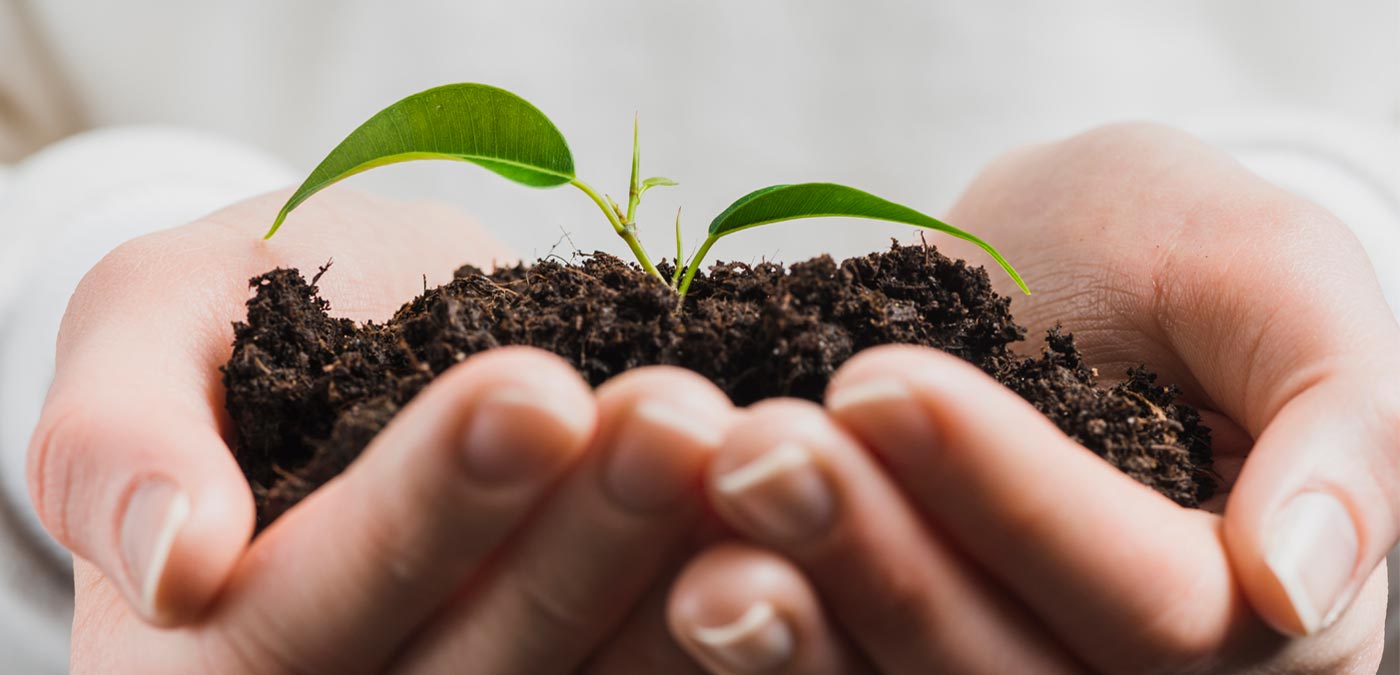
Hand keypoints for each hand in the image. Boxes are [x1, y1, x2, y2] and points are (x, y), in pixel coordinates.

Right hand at [29, 189, 732, 672]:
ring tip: (749, 453)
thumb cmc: (238, 319)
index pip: (310, 607)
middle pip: (474, 657)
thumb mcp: (142, 334)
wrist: (367, 322)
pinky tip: (793, 520)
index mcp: (207, 661)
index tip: (532, 393)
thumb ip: (116, 445)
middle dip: (582, 535)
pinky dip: (729, 603)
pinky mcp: (569, 663)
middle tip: (679, 419)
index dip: (427, 506)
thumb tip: (175, 567)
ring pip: (581, 673)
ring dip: (677, 574)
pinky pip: (645, 662)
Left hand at [663, 124, 1397, 672]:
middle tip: (754, 450)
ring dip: (798, 621)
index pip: (1148, 600)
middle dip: (876, 556)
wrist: (1056, 277)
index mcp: (1265, 612)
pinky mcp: (911, 659)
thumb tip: (1302, 585)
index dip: (1009, 498)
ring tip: (709, 514)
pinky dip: (770, 646)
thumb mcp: (1276, 278)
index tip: (881, 383)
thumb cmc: (1173, 257)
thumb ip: (1340, 418)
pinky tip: (687, 579)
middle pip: (1008, 669)